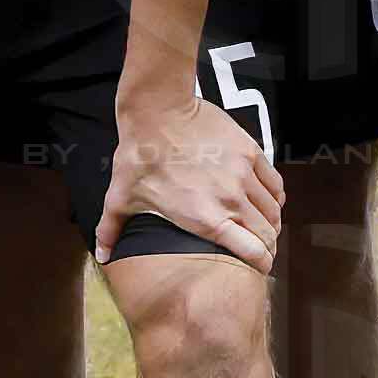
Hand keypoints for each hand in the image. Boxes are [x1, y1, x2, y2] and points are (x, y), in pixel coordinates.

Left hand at [101, 87, 286, 266]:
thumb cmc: (139, 156)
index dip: (261, 263)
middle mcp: (231, 200)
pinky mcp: (250, 152)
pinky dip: (275, 196)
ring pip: (273, 210)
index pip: (252, 252)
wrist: (158, 111)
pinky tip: (269, 200)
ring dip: (271, 222)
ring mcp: (244, 175)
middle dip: (268, 246)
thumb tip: (102, 256)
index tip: (260, 266)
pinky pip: (274, 183)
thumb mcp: (120, 198)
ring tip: (265, 226)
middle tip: (263, 249)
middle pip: (267, 234)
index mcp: (206, 219)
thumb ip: (111, 231)